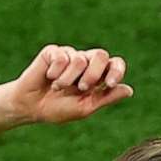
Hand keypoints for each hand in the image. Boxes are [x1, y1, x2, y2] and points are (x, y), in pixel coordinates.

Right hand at [10, 45, 132, 125]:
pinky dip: (56, 71)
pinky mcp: (54, 52)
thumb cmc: (58, 109)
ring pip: (80, 58)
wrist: (31, 107)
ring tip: (57, 87)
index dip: (116, 70)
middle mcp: (86, 63)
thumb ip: (106, 98)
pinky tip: (49, 78)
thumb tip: (129, 90)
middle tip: (81, 87)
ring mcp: (70, 55)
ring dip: (69, 78)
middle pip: (100, 55)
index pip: (115, 64)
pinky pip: (62, 56)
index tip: (110, 83)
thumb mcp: (85, 107)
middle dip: (93, 73)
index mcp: (97, 76)